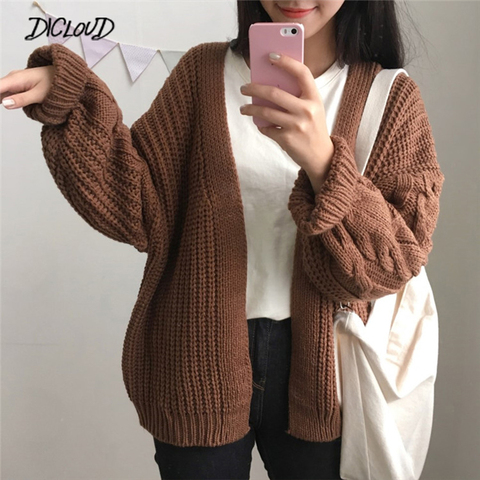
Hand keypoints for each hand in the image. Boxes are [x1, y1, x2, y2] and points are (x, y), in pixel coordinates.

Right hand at [1, 65, 55, 108]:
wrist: (63, 75)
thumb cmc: (54, 84)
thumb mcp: (39, 94)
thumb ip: (22, 99)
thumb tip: (5, 104)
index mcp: (15, 79)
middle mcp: (12, 78)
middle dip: (0, 99)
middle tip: (22, 102)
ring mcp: (14, 81)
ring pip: (2, 92)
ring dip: (2, 99)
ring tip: (26, 100)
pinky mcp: (18, 85)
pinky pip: (8, 92)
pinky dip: (6, 98)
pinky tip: (12, 103)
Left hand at [239, 53, 334, 181]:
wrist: (321, 156)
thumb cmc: (313, 127)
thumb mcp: (313, 108)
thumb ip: (298, 96)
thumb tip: (269, 83)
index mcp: (314, 98)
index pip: (301, 73)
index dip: (286, 61)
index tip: (271, 55)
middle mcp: (306, 110)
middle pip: (274, 93)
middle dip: (254, 89)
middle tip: (244, 88)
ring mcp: (296, 125)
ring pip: (266, 112)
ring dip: (250, 109)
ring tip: (244, 108)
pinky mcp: (287, 139)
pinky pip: (267, 129)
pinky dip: (261, 126)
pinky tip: (260, 124)